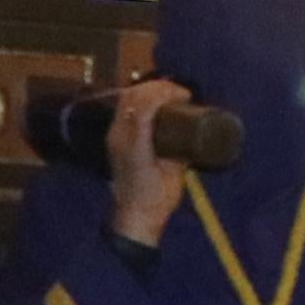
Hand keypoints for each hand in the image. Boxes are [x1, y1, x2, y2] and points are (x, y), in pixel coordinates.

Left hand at [107, 79, 196, 246]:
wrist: (134, 216)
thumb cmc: (157, 199)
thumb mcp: (175, 175)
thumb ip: (182, 152)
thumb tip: (191, 131)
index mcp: (136, 147)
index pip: (143, 109)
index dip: (163, 94)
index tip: (185, 95)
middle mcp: (120, 138)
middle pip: (133, 98)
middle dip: (157, 87)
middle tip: (180, 92)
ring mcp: (113, 137)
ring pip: (125, 99)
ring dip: (147, 89)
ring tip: (169, 92)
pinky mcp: (113, 138)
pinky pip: (122, 108)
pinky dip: (138, 98)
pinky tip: (153, 99)